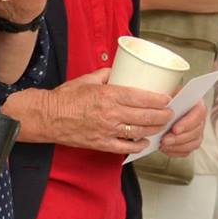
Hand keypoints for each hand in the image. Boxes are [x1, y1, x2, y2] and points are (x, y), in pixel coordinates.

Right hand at [41, 68, 173, 155]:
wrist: (47, 117)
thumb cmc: (66, 97)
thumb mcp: (87, 79)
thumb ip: (106, 74)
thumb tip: (119, 71)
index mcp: (109, 95)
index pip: (141, 97)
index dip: (158, 100)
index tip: (168, 99)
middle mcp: (111, 113)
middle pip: (145, 116)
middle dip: (162, 115)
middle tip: (170, 113)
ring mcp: (107, 130)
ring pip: (139, 131)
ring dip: (154, 129)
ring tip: (162, 125)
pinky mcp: (101, 143)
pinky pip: (125, 147)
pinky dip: (138, 146)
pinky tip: (145, 142)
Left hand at [158, 101, 206, 158]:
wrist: (162, 109)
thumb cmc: (165, 101)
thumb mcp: (167, 94)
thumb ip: (168, 100)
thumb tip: (164, 106)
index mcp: (197, 104)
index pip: (199, 114)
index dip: (187, 123)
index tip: (174, 129)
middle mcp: (200, 119)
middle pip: (196, 131)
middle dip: (179, 138)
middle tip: (164, 140)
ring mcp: (197, 132)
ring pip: (193, 143)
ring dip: (177, 146)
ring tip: (163, 144)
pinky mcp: (191, 143)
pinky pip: (187, 151)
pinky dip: (175, 151)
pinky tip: (165, 148)